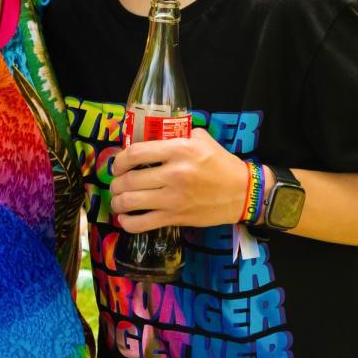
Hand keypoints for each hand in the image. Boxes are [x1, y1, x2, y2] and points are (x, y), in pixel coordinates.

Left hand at [111, 131, 266, 230]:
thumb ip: (180, 134)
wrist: (242, 193)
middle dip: (116, 183)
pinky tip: (126, 219)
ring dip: (117, 202)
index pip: (136, 153)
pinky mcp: (176, 217)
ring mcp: (173, 198)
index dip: (120, 160)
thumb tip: (158, 134)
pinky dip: (128, 223)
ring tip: (118, 200)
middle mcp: (173, 174)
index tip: (118, 164)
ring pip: (130, 202)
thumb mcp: (203, 140)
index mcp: (179, 150)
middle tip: (116, 184)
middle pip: (128, 179)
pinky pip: (142, 223)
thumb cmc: (222, 165)